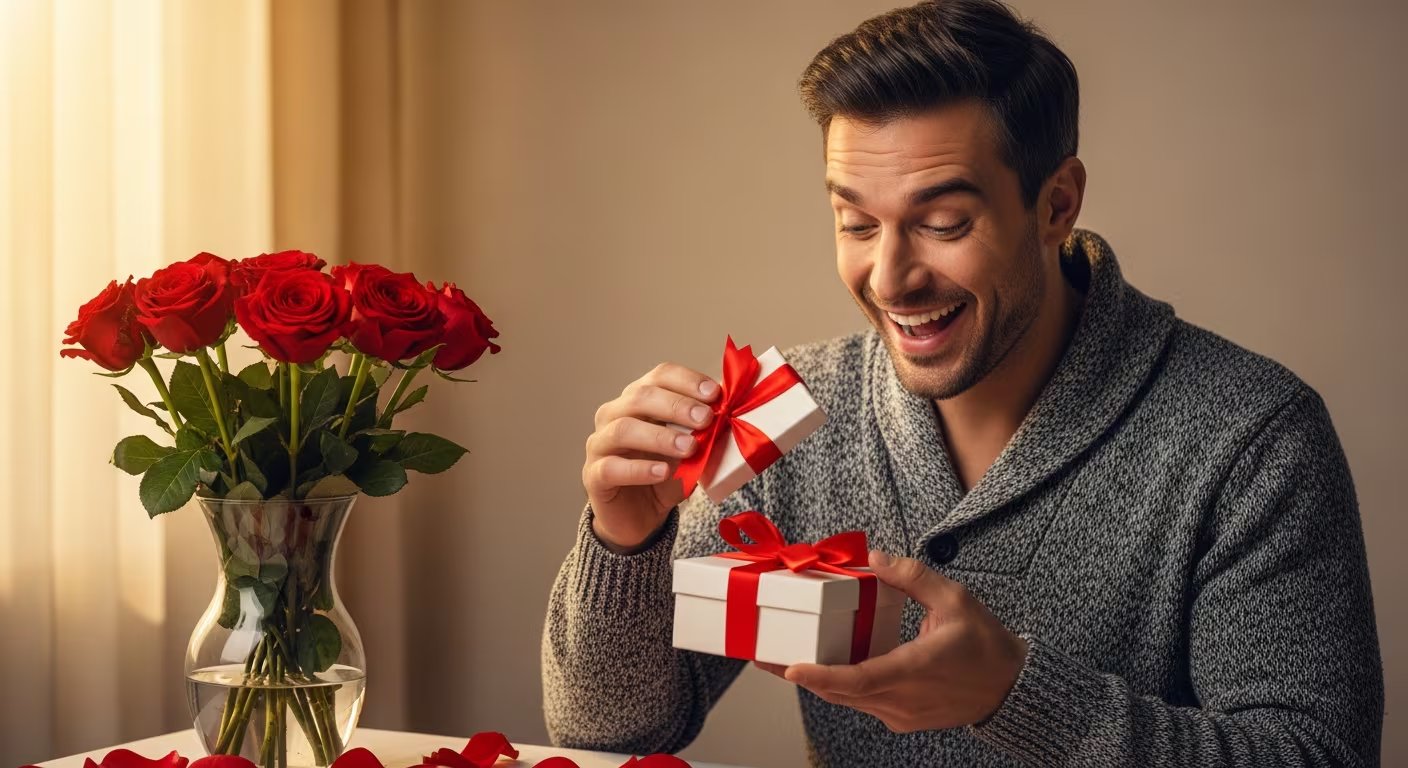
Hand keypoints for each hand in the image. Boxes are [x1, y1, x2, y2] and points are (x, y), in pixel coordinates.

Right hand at [583, 362, 719, 550]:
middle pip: (640, 397)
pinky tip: (663, 472)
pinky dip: (639, 468)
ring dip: (660, 436)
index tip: (715, 393)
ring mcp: (600, 444)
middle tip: (706, 418)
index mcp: (639, 399)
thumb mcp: (691, 452)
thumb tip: (733, 411)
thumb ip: (705, 432)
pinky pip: (612, 467)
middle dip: (677, 405)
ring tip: (689, 448)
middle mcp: (614, 415)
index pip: (660, 376)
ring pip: (623, 429)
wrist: (639, 518)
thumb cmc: (664, 476)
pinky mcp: (594, 475)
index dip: (687, 381)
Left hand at [755, 550, 1027, 732]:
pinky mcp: (902, 720)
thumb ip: (911, 576)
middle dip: (800, 674)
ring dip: (818, 681)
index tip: (790, 667)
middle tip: (765, 655)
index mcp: (913, 670)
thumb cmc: (986, 643)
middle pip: (839, 693)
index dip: (819, 676)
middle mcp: (902, 700)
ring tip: (785, 658)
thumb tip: (873, 558)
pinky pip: (862, 704)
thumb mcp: (954, 598)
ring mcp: (901, 715)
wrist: (1013, 688)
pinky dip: (841, 687)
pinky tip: (827, 666)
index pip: (856, 680)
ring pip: (848, 701)